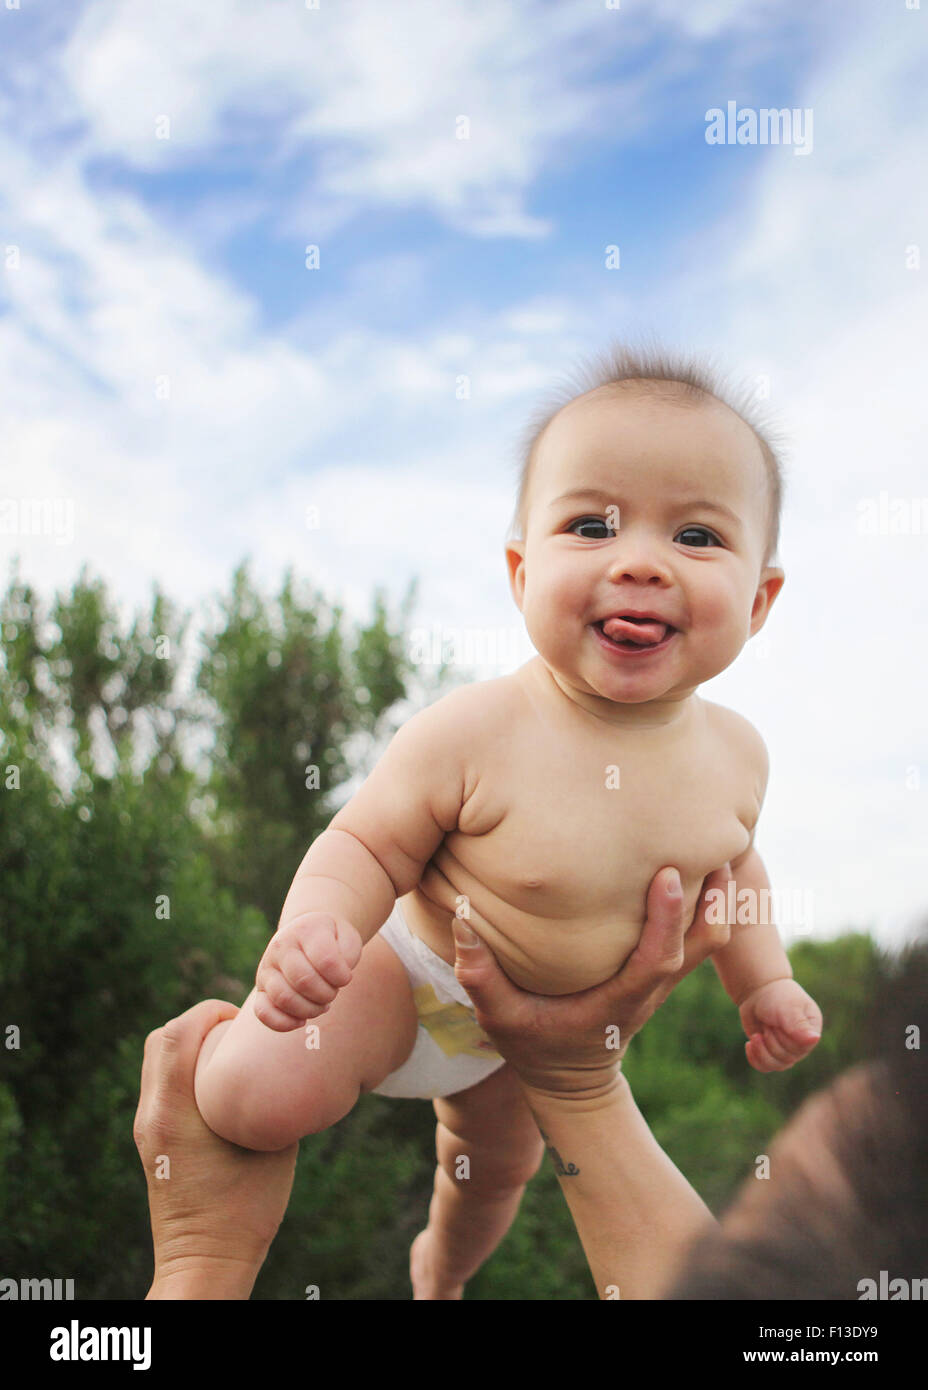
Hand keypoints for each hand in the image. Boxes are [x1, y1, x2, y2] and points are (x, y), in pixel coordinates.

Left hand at [134, 999, 297, 1298]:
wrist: (206, 1261)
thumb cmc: (246, 1209)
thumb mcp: (272, 1145)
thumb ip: (270, 1098)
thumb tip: (286, 1065)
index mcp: (174, 1112)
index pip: (174, 1034)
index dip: (208, 1012)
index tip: (240, 1019)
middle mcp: (153, 1115)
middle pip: (158, 1040)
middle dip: (196, 1023)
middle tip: (235, 1031)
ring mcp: (149, 1128)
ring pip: (156, 1062)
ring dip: (189, 1046)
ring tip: (228, 1055)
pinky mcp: (153, 1141)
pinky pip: (161, 1086)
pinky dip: (185, 1071)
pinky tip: (219, 1087)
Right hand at [254, 912, 362, 1029]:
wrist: (308, 935)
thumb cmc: (333, 941)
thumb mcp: (348, 939)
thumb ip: (347, 956)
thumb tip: (334, 980)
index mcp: (305, 930)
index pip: (326, 960)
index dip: (342, 977)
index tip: (346, 977)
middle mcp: (280, 946)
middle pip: (304, 981)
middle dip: (326, 994)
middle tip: (332, 991)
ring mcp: (267, 967)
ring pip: (284, 998)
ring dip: (310, 1010)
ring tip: (320, 1004)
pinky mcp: (260, 989)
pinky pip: (262, 1012)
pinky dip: (284, 1023)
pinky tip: (301, 1020)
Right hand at [452, 864, 733, 1099]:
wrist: (571, 1082)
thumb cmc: (532, 1046)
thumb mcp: (499, 1020)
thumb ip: (479, 976)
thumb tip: (461, 920)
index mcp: (621, 1000)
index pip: (658, 959)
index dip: (669, 919)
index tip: (670, 875)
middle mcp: (652, 988)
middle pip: (706, 944)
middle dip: (719, 896)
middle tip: (723, 839)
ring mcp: (662, 979)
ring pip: (712, 936)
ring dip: (723, 894)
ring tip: (724, 839)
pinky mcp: (663, 968)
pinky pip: (701, 932)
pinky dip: (711, 898)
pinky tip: (703, 857)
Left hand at [740, 979, 822, 1072]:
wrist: (758, 991)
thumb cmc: (776, 996)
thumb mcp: (787, 1008)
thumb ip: (799, 1024)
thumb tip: (815, 1039)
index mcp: (811, 1031)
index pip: (801, 1049)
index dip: (784, 1038)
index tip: (776, 1021)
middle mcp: (801, 1044)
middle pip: (787, 1058)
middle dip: (771, 1040)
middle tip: (768, 1022)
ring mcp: (786, 1049)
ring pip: (776, 1065)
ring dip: (762, 1051)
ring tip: (756, 1035)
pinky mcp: (770, 1052)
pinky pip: (765, 1067)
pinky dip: (755, 1058)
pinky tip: (750, 1044)